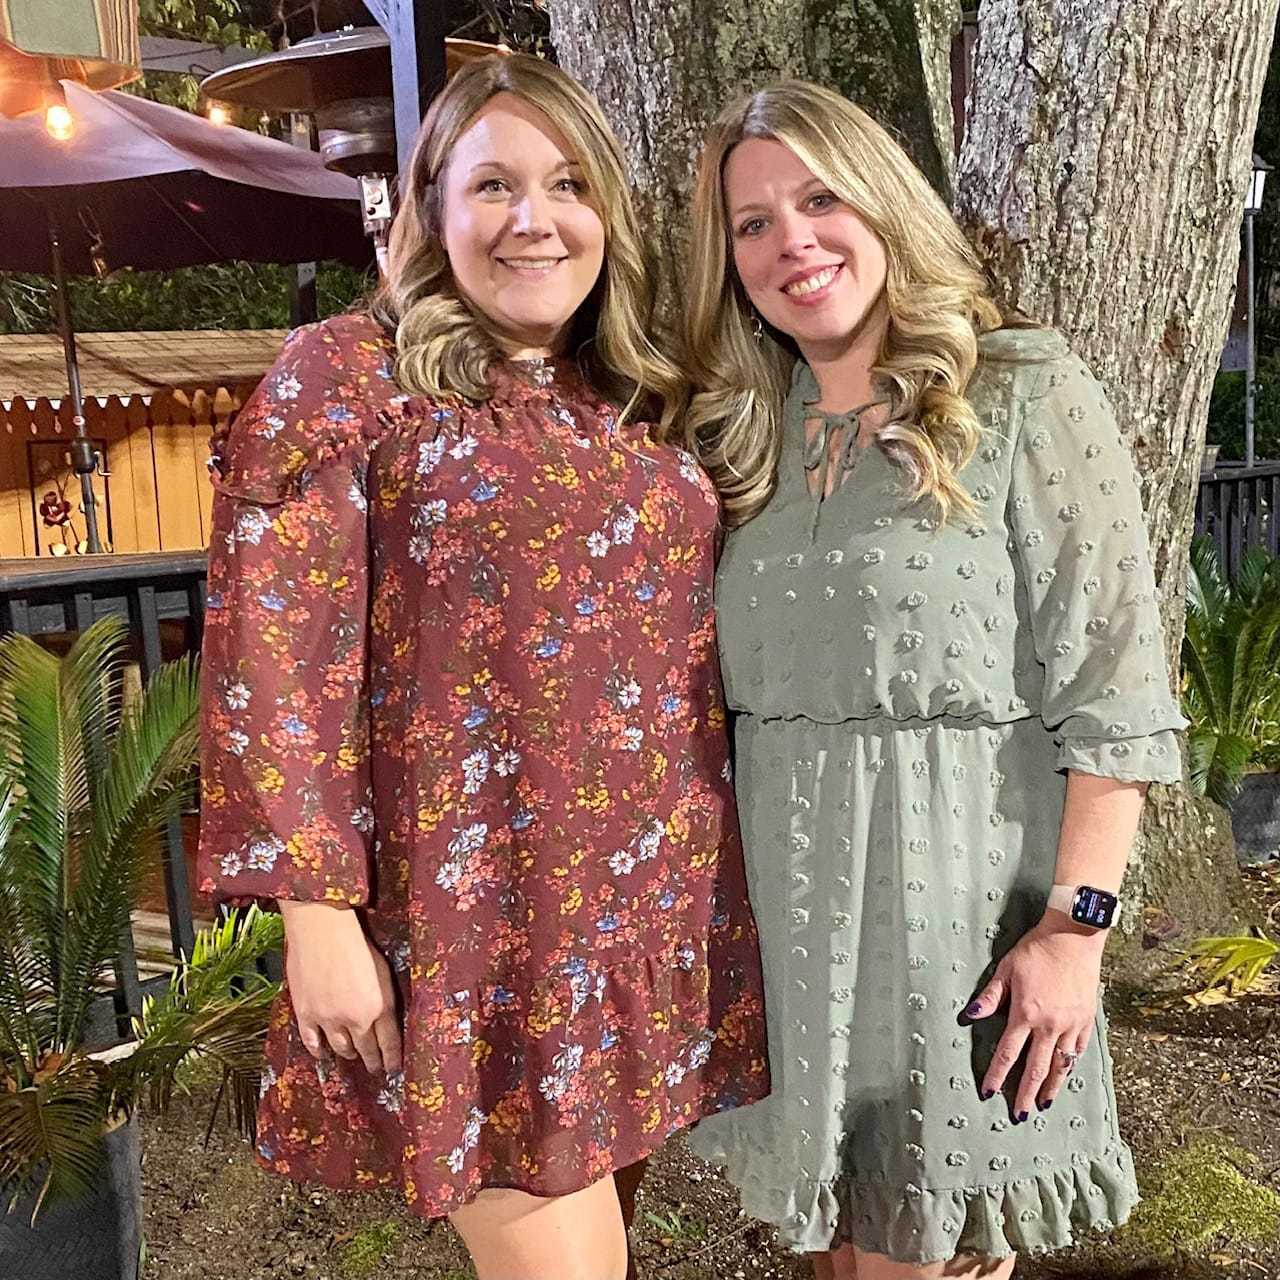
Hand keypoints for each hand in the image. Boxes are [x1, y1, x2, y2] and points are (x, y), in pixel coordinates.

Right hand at [279, 901, 402, 1076]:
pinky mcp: (306, 1014)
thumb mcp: (383, 971)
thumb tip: (385, 1018)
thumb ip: (384, 998)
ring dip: (349, 1054)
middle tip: (375, 1069)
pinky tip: (324, 1054)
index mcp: (379, 1007)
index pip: (389, 1043)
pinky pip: (313, 1042)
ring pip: (341, 1048)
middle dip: (373, 1061)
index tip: (393, 1070)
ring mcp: (329, 1019)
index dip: (391, 1060)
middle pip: (366, 1049)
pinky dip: (319, 1051)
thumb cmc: (357, 943)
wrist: (322, 930)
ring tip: (354, 1057)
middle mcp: (356, 1019)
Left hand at [965, 913, 1105, 1119]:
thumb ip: (990, 997)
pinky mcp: (1087, 1021)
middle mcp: (1050, 1025)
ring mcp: (1071, 1025)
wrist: (1074, 938)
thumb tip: (970, 1016)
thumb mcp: (1006, 969)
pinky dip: (1070, 1066)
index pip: (1007, 1054)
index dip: (998, 1076)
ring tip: (1043, 1106)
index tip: (990, 1093)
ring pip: (1060, 1065)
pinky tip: (1064, 1075)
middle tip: (1019, 1115)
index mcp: (1026, 1014)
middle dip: (1026, 1094)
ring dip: (1051, 1088)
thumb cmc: (1036, 950)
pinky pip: (1078, 1051)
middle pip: (1036, 1069)